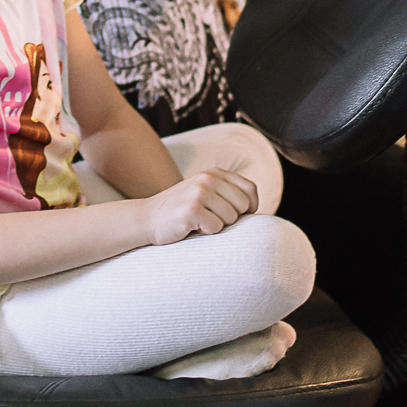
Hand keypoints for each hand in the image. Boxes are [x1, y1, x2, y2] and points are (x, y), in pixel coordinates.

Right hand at [143, 169, 259, 245]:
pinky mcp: (191, 209)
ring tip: (199, 223)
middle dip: (232, 219)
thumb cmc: (181, 212)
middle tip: (211, 221)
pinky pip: (216, 228)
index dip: (250, 208)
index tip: (238, 217)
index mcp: (214, 173)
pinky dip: (205, 233)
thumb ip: (228, 195)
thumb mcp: (205, 194)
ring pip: (231, 218)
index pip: (251, 190)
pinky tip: (191, 228)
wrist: (146, 219)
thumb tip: (259, 216)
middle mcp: (208, 178)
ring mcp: (199, 192)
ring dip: (217, 227)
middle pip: (243, 206)